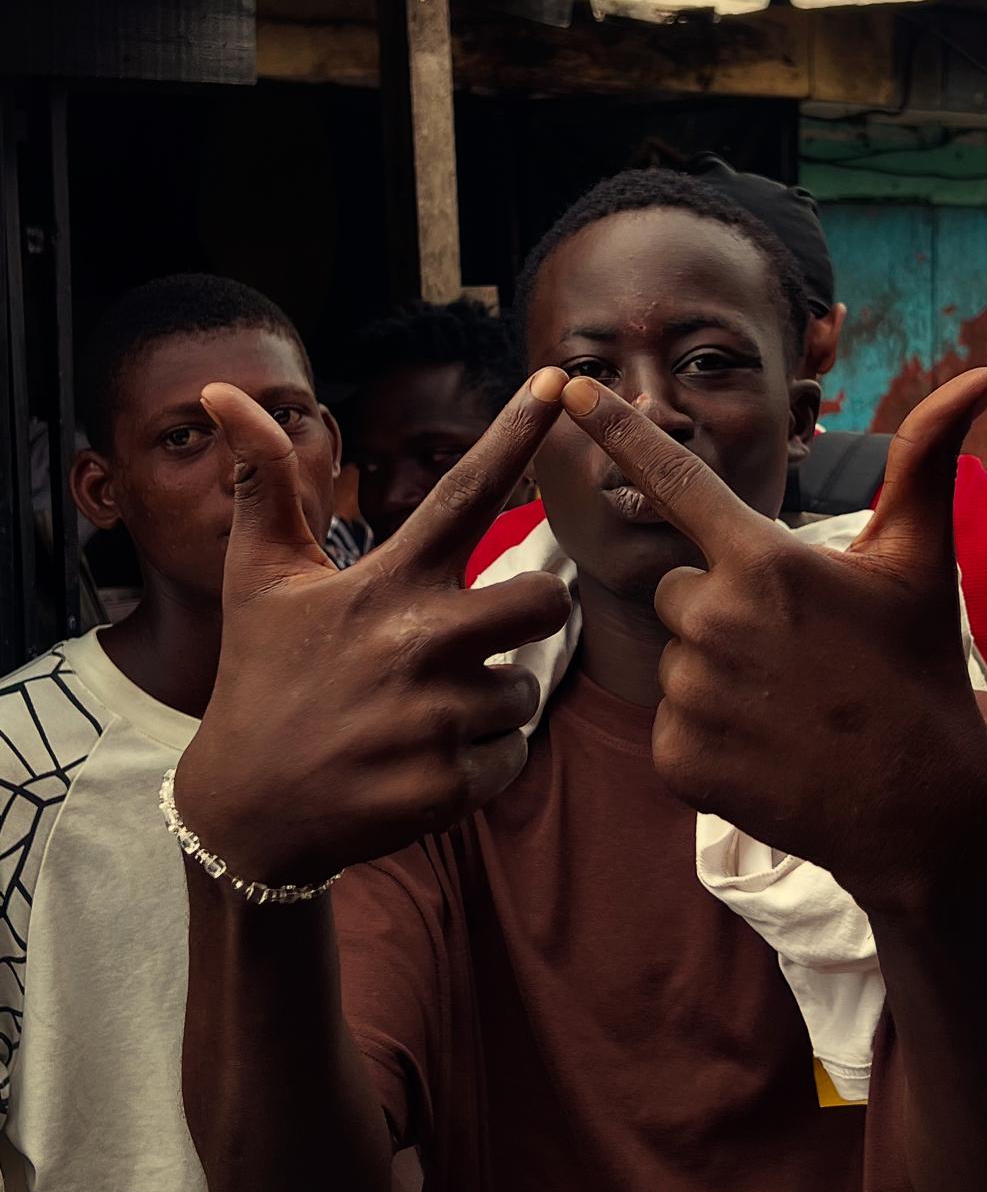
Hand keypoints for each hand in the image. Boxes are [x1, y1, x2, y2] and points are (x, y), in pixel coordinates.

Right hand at [173, 370, 572, 886]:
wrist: (246, 810)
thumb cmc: (263, 677)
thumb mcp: (258, 579)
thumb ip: (264, 487)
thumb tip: (225, 394)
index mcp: (385, 582)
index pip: (463, 492)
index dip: (513, 434)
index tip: (555, 381)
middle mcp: (417, 641)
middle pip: (545, 599)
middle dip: (532, 612)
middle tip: (483, 632)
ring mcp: (434, 717)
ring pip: (526, 689)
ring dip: (490, 702)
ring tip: (420, 713)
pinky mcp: (446, 784)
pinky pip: (511, 756)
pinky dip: (479, 762)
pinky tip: (420, 764)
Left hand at [561, 367, 986, 915]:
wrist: (923, 808)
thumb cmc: (918, 668)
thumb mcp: (920, 560)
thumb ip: (925, 460)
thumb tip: (986, 373)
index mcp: (764, 562)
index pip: (672, 479)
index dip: (620, 428)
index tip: (573, 386)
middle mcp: (715, 621)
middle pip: (676, 590)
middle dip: (719, 610)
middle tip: (791, 650)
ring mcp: (692, 696)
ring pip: (675, 660)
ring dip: (714, 676)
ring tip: (784, 703)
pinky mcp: (677, 759)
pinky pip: (669, 724)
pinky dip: (707, 735)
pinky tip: (764, 747)